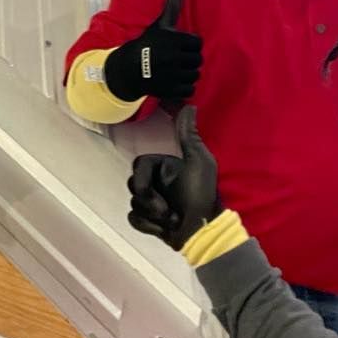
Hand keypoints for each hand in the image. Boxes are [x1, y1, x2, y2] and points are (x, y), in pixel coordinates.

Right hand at [103, 0, 202, 102]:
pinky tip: (175, 81)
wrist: (128, 69)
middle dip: (189, 59)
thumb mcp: (160, 24)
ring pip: (195, 75)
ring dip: (187, 73)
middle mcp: (173, 58)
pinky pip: (190, 90)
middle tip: (177, 58)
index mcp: (173, 41)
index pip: (197, 43)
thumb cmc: (147, 44)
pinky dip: (184, 87)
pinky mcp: (170, 90)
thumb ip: (172, 5)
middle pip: (197, 60)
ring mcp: (171, 76)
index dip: (189, 45)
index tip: (179, 46)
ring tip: (176, 69)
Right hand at [127, 106, 221, 249]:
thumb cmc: (202, 195)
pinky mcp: (149, 221)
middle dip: (150, 201)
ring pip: (134, 203)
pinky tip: (163, 229)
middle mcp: (157, 182)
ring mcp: (152, 202)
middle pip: (134, 185)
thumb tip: (190, 105)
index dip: (145, 181)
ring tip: (172, 220)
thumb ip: (189, 136)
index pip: (139, 165)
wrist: (204, 232)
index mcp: (164, 167)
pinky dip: (148, 226)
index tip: (158, 190)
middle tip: (168, 211)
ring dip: (152, 215)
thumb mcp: (199, 162)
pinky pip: (134, 219)